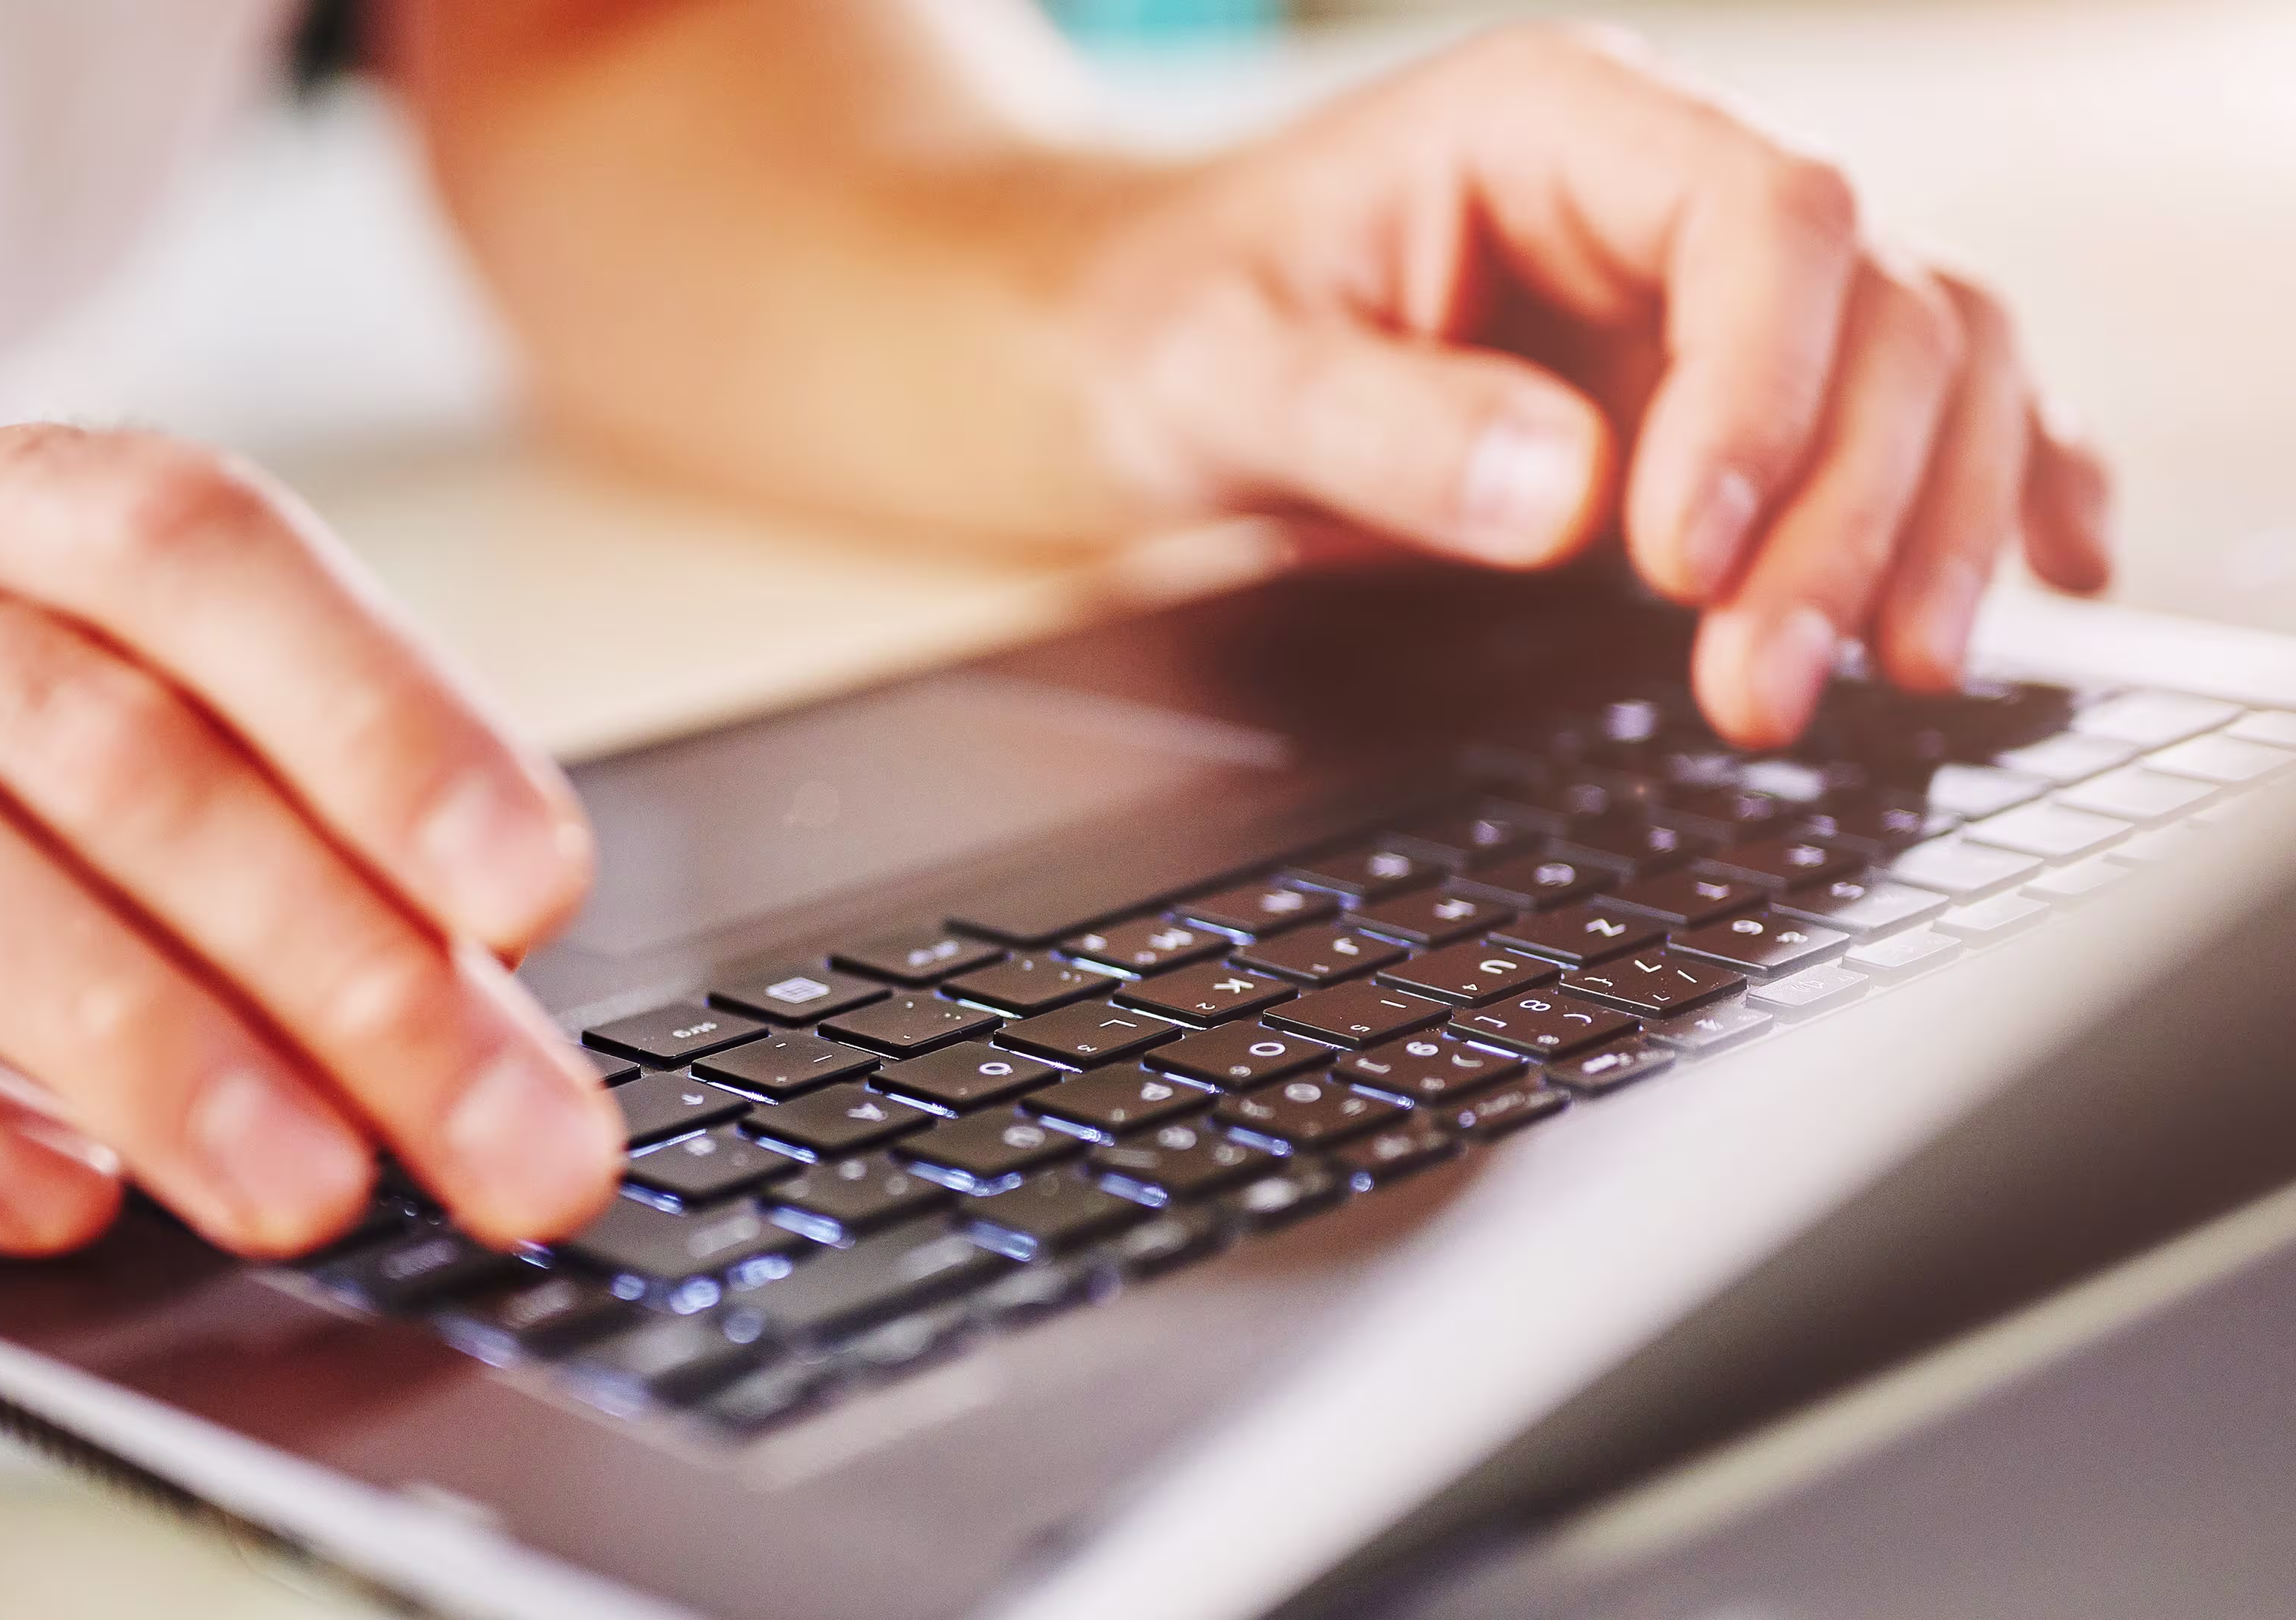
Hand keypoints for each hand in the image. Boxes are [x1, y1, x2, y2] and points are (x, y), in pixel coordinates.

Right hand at [0, 426, 620, 1257]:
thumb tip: (481, 990)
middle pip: (105, 748)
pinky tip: (56, 1199)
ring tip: (306, 1182)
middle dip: (334, 956)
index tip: (533, 888)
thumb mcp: (40, 676)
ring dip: (136, 1033)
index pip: (200, 558)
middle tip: (495, 1130)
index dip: (383, 713)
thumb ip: (246, 791)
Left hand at [1059, 23, 2111, 743]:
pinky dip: (1996, 492)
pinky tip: (2040, 584)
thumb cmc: (1171, 330)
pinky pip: (1923, 415)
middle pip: (1879, 306)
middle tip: (1767, 687)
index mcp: (1556, 128)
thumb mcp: (1221, 374)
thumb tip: (1566, 495)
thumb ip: (1376, 427)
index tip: (1680, 559)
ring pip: (1935, 364)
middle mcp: (1670, 191)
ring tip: (1890, 678)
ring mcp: (1722, 295)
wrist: (1143, 355)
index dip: (1760, 389)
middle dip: (1853, 508)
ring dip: (1933, 527)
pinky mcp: (1742, 397)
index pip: (1757, 219)